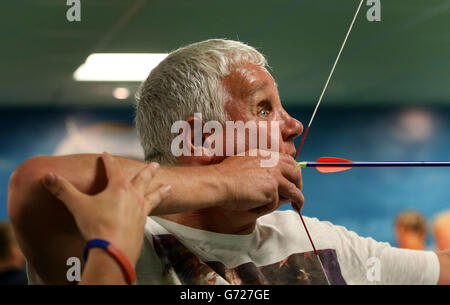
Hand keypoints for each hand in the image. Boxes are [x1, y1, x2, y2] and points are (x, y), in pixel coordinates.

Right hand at [41, 152, 170, 266]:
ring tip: (169, 187)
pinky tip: (153, 211)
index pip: (113, 168)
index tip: (106, 154)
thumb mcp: (77, 205)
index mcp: (119, 187)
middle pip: (143, 179)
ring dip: (160, 191)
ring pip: (153, 196)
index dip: (108, 160)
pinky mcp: (143, 224)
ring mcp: (141, 210)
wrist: (114, 250)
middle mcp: (134, 196)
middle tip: (155, 164)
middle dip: (148, 170)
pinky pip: (151, 213)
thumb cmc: (97, 226)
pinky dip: (155, 209)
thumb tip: (47, 176)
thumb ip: (63, 190)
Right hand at [215, 150, 303, 215]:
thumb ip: (260, 167)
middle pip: (296, 174)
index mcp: (267, 154)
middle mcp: (274, 162)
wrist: (219, 182)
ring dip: (298, 200)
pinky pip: (275, 204)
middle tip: (298, 195)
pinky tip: (255, 208)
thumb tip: (273, 178)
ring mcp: (275, 176)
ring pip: (293, 191)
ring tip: (298, 207)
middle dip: (300, 185)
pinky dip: (266, 208)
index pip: (289, 161)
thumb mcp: (245, 163)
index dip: (294, 172)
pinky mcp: (272, 190)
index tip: (294, 180)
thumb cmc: (225, 175)